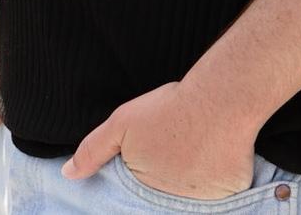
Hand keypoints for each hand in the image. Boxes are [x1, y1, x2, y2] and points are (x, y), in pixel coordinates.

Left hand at [62, 79, 253, 198]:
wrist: (221, 98)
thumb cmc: (171, 109)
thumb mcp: (123, 123)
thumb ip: (93, 151)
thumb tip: (68, 174)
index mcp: (145, 194)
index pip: (135, 205)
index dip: (137, 192)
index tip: (147, 170)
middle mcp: (174, 205)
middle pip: (163, 202)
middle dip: (165, 185)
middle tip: (174, 158)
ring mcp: (204, 203)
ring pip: (192, 199)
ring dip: (190, 185)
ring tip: (194, 155)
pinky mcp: (232, 193)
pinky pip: (222, 194)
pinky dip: (219, 182)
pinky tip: (217, 158)